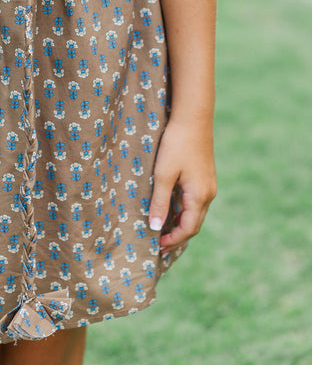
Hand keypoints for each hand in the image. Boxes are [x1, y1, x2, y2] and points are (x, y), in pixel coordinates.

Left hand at [148, 117, 216, 254]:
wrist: (193, 117)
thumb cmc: (176, 144)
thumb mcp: (163, 175)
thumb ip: (160, 202)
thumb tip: (156, 228)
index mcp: (199, 196)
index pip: (188, 229)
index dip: (173, 241)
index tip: (156, 247)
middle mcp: (208, 193)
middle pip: (194, 224)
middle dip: (178, 236)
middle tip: (159, 245)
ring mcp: (209, 184)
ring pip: (196, 212)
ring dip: (181, 224)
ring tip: (164, 230)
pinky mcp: (205, 175)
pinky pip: (196, 201)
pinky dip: (184, 210)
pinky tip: (172, 208)